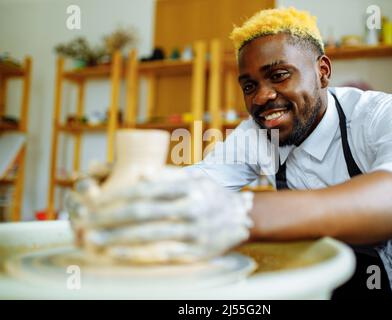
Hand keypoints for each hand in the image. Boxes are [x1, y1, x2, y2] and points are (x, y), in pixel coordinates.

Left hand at [65, 167, 253, 263]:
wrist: (242, 216)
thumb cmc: (211, 194)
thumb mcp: (194, 178)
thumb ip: (166, 177)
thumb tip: (139, 175)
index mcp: (187, 186)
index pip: (145, 191)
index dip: (117, 197)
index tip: (94, 202)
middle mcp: (190, 207)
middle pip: (142, 213)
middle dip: (109, 219)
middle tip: (84, 224)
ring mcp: (194, 231)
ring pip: (148, 235)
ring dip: (117, 238)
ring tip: (93, 241)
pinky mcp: (197, 251)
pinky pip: (162, 254)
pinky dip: (137, 255)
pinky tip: (117, 254)